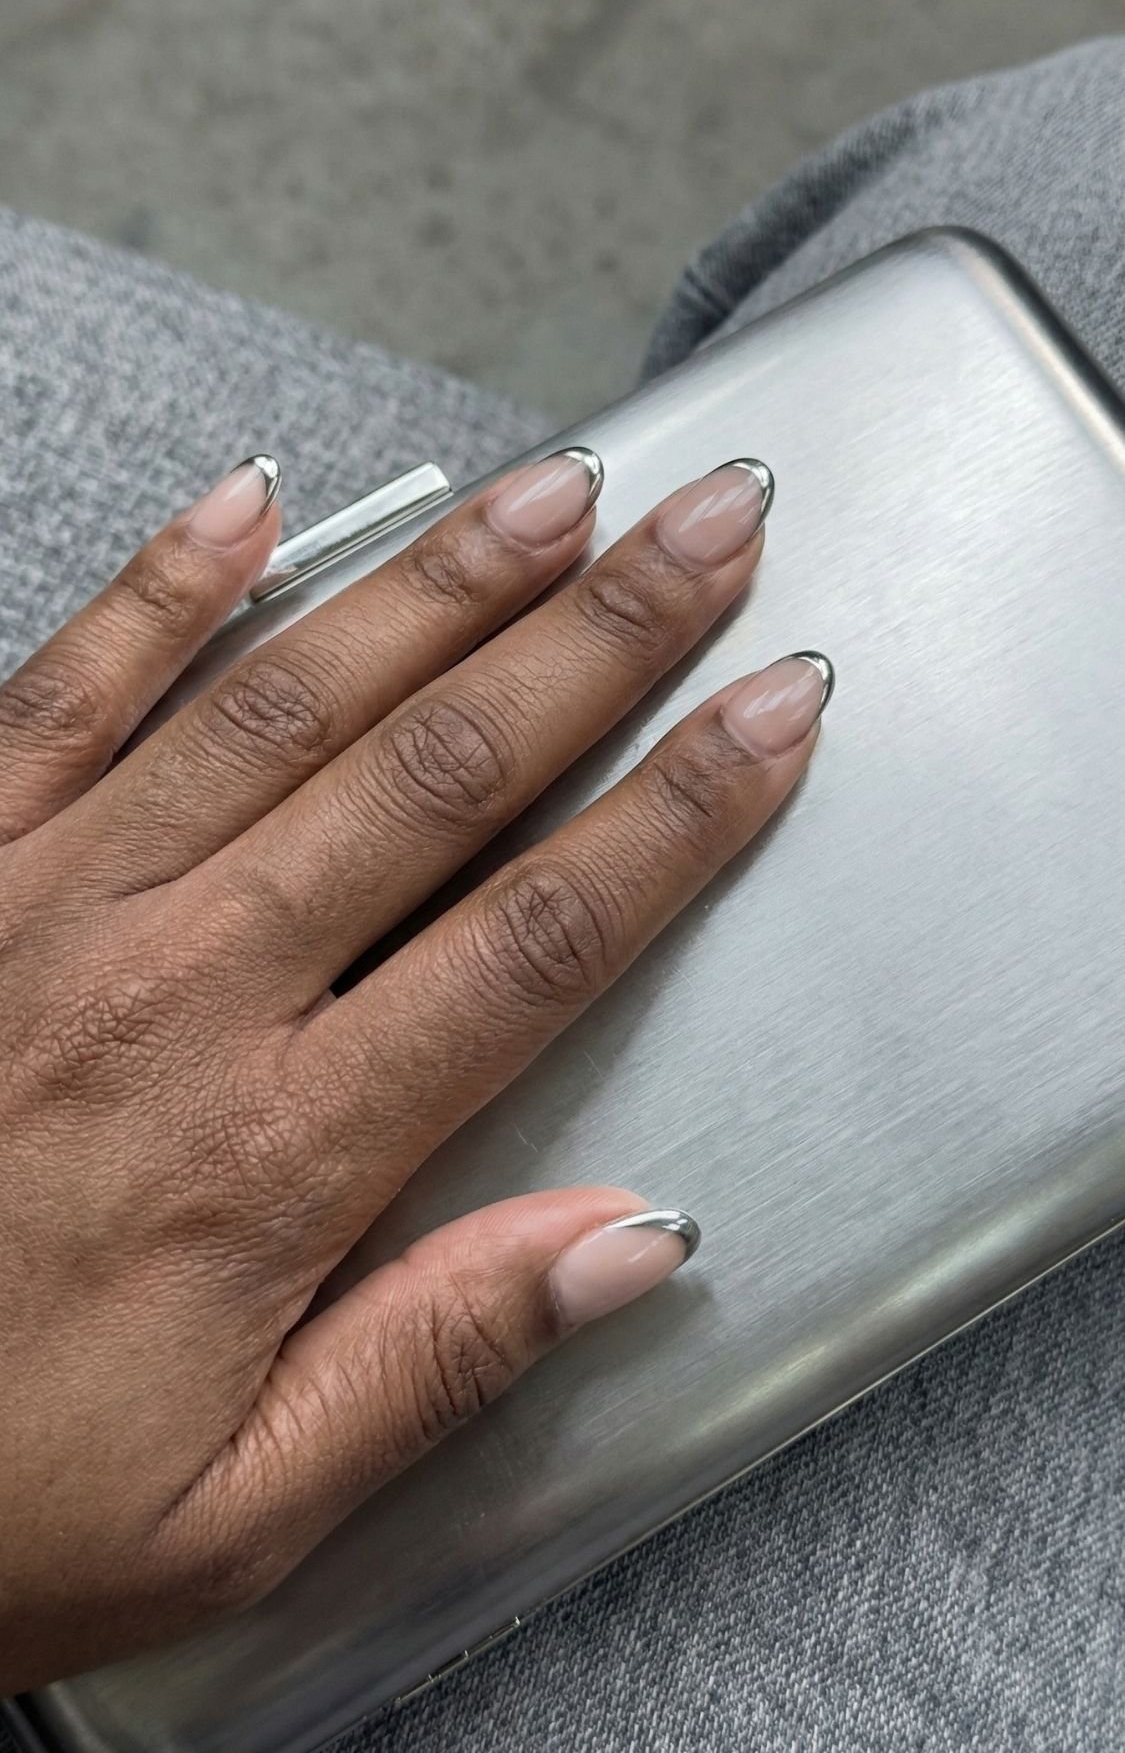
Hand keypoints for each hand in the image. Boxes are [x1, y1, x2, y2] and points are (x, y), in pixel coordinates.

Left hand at [0, 447, 829, 1688]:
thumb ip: (434, 1357)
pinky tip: (252, 505)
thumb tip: (629, 1236)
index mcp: (267, 1154)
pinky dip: (162, 590)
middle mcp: (171, 996)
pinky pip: (64, 692)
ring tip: (559, 493)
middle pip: (440, 777)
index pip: (534, 941)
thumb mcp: (233, 1506)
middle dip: (601, 638)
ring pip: (284, 704)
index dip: (679, 814)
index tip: (772, 714)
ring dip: (438, 585)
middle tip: (709, 531)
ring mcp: (46, 907)